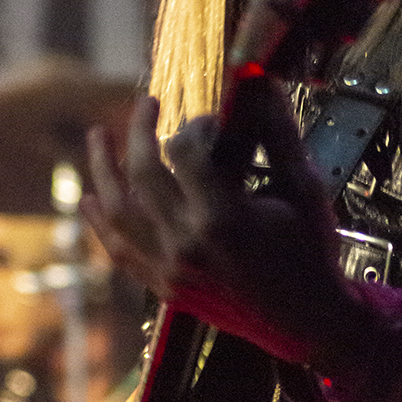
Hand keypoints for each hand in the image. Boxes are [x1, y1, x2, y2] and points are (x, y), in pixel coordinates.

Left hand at [83, 80, 357, 367]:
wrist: (309, 320)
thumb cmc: (311, 252)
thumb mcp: (303, 188)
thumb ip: (278, 133)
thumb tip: (262, 81)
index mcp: (224, 217)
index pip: (184, 151)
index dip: (194, 124)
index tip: (211, 120)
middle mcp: (188, 245)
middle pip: (142, 174)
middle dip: (140, 130)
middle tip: (145, 103)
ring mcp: (172, 270)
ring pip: (119, 213)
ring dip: (103, 171)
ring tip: (98, 137)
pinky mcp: (167, 289)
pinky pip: (121, 252)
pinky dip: (102, 224)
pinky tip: (90, 200)